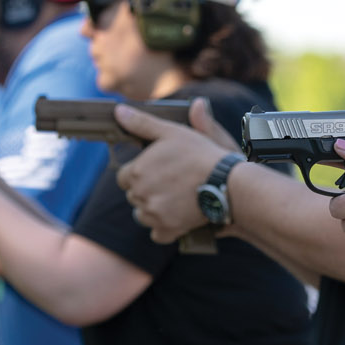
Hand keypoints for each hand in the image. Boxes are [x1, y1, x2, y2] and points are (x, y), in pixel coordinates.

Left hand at [112, 98, 239, 242]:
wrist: (226, 182)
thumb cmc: (200, 154)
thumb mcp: (171, 131)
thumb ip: (142, 122)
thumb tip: (118, 110)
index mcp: (136, 171)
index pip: (124, 177)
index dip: (139, 173)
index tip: (157, 170)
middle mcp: (140, 194)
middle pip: (134, 196)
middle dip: (147, 190)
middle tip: (171, 183)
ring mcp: (153, 214)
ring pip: (143, 215)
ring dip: (154, 210)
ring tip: (176, 199)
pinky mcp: (168, 230)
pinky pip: (157, 234)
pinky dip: (166, 228)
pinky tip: (179, 216)